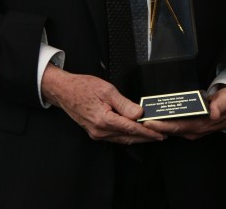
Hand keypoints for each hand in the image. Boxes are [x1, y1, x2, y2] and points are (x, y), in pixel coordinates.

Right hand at [41, 64, 164, 144]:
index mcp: (104, 120)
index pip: (131, 129)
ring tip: (151, 135)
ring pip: (122, 139)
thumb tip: (138, 113)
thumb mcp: (107, 90)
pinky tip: (134, 133)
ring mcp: (96, 133)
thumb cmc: (83, 87)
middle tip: (161, 137)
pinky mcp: (95, 132)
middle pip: (128, 137)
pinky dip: (126, 135)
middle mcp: (100, 131)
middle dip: (146, 138)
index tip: (159, 134)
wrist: (64, 91)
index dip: (147, 132)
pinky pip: (114, 136)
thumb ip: (124, 104)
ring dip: (137, 138)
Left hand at [144, 86, 225, 139]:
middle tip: (138, 120)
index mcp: (201, 125)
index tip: (149, 122)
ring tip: (143, 118)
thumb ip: (221, 106)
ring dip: (158, 125)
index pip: (178, 127)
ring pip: (171, 129)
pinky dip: (164, 122)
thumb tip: (214, 112)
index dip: (163, 125)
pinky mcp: (191, 125)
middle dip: (154, 126)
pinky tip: (155, 118)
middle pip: (170, 129)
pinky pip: (175, 125)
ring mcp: (192, 129)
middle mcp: (194, 130)